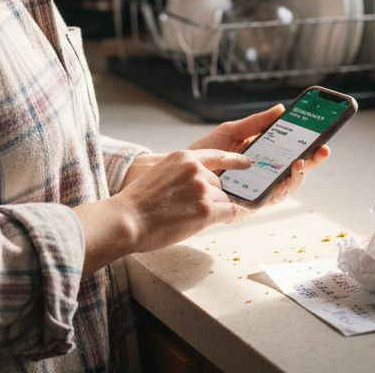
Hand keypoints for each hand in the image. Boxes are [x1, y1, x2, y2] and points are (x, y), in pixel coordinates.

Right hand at [112, 149, 253, 252]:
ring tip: (189, 219)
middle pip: (219, 184)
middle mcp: (196, 169)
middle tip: (192, 210)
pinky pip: (232, 212)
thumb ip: (182, 176)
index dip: (235, 161)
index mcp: (183, 157)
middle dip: (212, 197)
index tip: (248, 163)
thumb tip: (200, 188)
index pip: (217, 155)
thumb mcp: (160, 175)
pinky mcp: (207, 209)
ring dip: (213, 210)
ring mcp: (202, 189)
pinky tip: (236, 218)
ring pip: (222, 200)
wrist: (126, 220)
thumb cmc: (137, 204)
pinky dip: (236, 216)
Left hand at [189, 104, 332, 206]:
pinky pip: (267, 202)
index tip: (322, 139)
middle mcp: (262, 178)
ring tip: (300, 162)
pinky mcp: (246, 208)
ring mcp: (256, 193)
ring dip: (297, 176)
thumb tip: (281, 109)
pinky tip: (282, 180)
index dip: (308, 148)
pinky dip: (277, 192)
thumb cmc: (203, 152)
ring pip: (285, 189)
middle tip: (321, 150)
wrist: (179, 171)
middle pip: (293, 173)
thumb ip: (256, 123)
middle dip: (311, 162)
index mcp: (262, 159)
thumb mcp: (231, 131)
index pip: (290, 155)